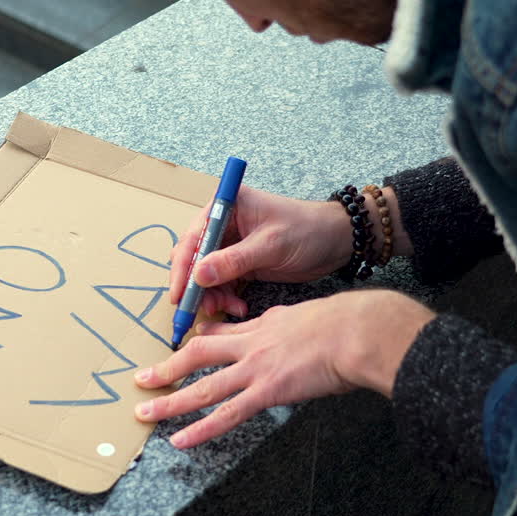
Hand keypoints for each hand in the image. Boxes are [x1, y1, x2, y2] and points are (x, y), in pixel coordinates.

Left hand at [134, 290, 435, 448]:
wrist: (358, 332)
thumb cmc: (348, 324)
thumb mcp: (310, 316)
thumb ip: (292, 327)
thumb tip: (293, 334)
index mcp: (264, 325)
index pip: (221, 333)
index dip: (199, 341)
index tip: (183, 348)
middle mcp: (252, 344)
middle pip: (198, 354)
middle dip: (167, 367)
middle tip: (142, 378)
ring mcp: (255, 369)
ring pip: (202, 386)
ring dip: (170, 400)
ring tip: (144, 412)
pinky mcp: (267, 391)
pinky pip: (226, 415)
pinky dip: (200, 429)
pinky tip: (180, 440)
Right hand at [168, 187, 352, 317]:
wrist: (337, 241)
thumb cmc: (308, 229)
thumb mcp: (270, 245)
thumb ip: (233, 260)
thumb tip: (198, 275)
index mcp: (226, 206)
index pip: (194, 237)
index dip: (183, 266)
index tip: (180, 293)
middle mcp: (224, 224)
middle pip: (194, 258)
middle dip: (196, 285)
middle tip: (203, 308)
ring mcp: (231, 245)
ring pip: (206, 275)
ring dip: (212, 295)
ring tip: (229, 309)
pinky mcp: (240, 264)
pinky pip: (222, 284)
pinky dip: (225, 298)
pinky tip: (238, 307)